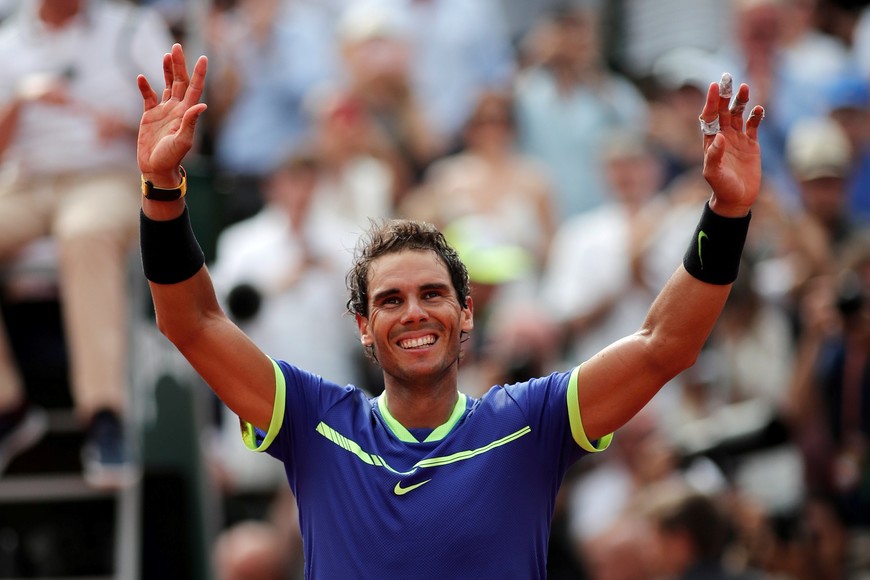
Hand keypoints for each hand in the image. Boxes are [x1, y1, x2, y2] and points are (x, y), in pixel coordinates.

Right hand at [137, 43, 206, 187]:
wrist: (156, 169)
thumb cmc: (172, 158)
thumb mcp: (182, 141)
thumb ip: (190, 123)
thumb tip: (201, 105)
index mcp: (187, 113)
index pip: (195, 89)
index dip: (199, 73)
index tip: (203, 57)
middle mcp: (177, 109)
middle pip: (180, 82)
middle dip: (179, 65)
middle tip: (176, 46)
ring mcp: (164, 111)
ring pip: (167, 85)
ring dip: (167, 71)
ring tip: (167, 54)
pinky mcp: (149, 116)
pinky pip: (148, 97)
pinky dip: (145, 87)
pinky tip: (141, 77)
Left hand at [698, 76, 764, 216]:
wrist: (737, 198)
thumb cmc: (721, 187)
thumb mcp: (714, 173)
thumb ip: (714, 156)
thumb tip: (719, 137)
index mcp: (711, 141)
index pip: (709, 116)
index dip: (712, 101)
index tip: (714, 87)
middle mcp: (723, 136)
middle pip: (724, 111)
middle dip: (725, 95)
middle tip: (728, 78)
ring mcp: (737, 139)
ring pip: (738, 115)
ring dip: (741, 101)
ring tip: (745, 87)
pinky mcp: (751, 144)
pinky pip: (753, 125)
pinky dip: (756, 116)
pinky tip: (758, 109)